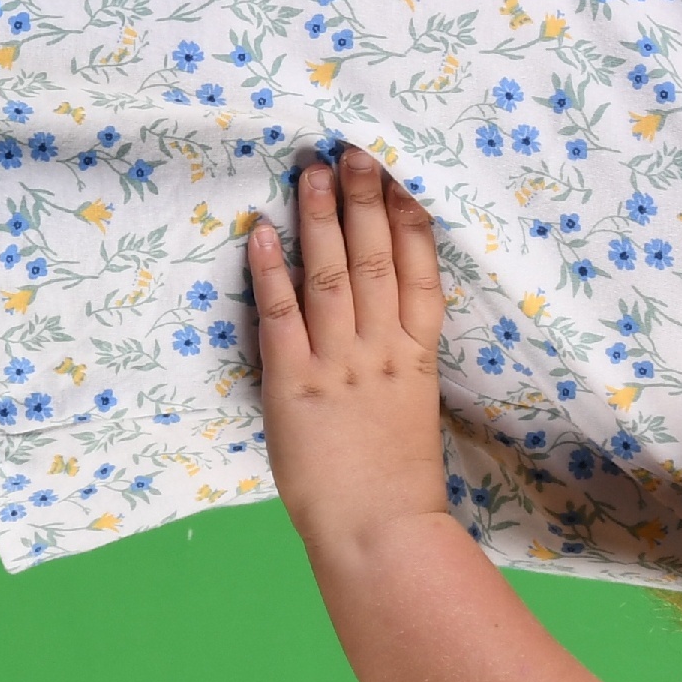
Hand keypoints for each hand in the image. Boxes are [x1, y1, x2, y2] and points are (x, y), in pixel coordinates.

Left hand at [246, 148, 453, 571]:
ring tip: (311, 170)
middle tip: (355, 149)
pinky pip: (280, 316)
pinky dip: (269, 272)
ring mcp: (338, 363)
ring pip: (330, 274)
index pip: (420, 269)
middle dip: (365, 198)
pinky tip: (262, 232)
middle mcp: (380, 347)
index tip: (402, 173)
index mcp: (416, 354)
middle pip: (374, 257)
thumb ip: (400, 358)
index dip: (409, 217)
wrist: (380, 532)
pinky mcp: (294, 384)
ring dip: (319, 218)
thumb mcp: (413, 405)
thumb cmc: (397, 480)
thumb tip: (386, 315)